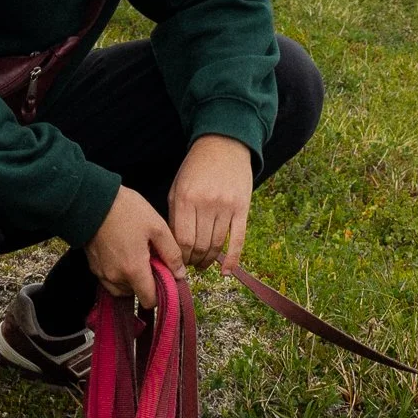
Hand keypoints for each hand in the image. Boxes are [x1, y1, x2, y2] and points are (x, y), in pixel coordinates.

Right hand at [85, 185, 184, 309]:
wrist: (92, 200)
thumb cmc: (127, 210)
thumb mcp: (157, 227)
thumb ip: (171, 253)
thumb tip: (180, 274)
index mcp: (134, 270)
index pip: (149, 300)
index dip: (160, 293)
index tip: (164, 276)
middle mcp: (116, 277)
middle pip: (136, 294)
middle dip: (146, 282)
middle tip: (150, 259)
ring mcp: (102, 273)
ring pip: (122, 289)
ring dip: (131, 279)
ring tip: (136, 256)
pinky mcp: (93, 266)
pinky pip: (110, 280)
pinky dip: (118, 274)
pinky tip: (123, 255)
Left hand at [169, 135, 254, 270]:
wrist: (223, 145)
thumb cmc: (196, 169)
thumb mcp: (178, 187)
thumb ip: (175, 215)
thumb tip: (174, 247)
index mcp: (186, 198)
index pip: (182, 240)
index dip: (180, 256)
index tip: (178, 261)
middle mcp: (206, 203)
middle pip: (200, 245)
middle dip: (193, 260)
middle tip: (190, 265)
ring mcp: (226, 206)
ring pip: (217, 245)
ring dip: (209, 260)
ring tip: (203, 264)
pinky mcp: (242, 208)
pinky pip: (238, 239)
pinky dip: (232, 259)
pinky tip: (226, 272)